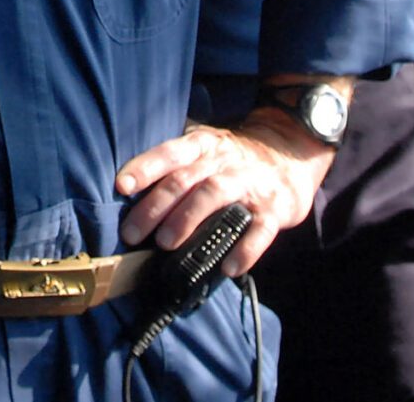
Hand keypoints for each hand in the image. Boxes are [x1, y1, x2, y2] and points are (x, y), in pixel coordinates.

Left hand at [114, 113, 330, 277]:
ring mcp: (249, 184)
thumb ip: (176, 164)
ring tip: (165, 244)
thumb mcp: (206, 148)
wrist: (292, 154)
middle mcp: (224, 162)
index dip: (144, 167)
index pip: (169, 153)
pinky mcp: (274, 209)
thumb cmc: (234, 159)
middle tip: (131, 232)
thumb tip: (130, 188)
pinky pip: (260, 230)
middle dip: (155, 207)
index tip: (121, 185)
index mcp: (203, 145)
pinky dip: (244, 249)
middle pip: (184, 180)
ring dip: (187, 219)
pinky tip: (227, 267)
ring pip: (214, 196)